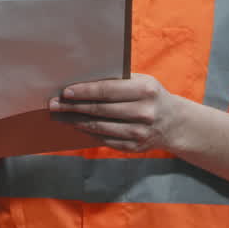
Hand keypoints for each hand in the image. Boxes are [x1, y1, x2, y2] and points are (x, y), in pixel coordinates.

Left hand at [48, 73, 181, 152]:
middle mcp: (143, 112)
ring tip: (59, 116)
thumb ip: (118, 81)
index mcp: (144, 90)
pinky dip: (88, 132)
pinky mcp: (134, 147)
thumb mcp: (142, 82)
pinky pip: (105, 139)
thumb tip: (82, 80)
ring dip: (75, 121)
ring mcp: (139, 132)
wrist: (175, 123)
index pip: (107, 91)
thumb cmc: (151, 96)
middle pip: (99, 110)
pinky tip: (76, 126)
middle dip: (73, 107)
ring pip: (99, 127)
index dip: (84, 92)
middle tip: (53, 104)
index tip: (65, 92)